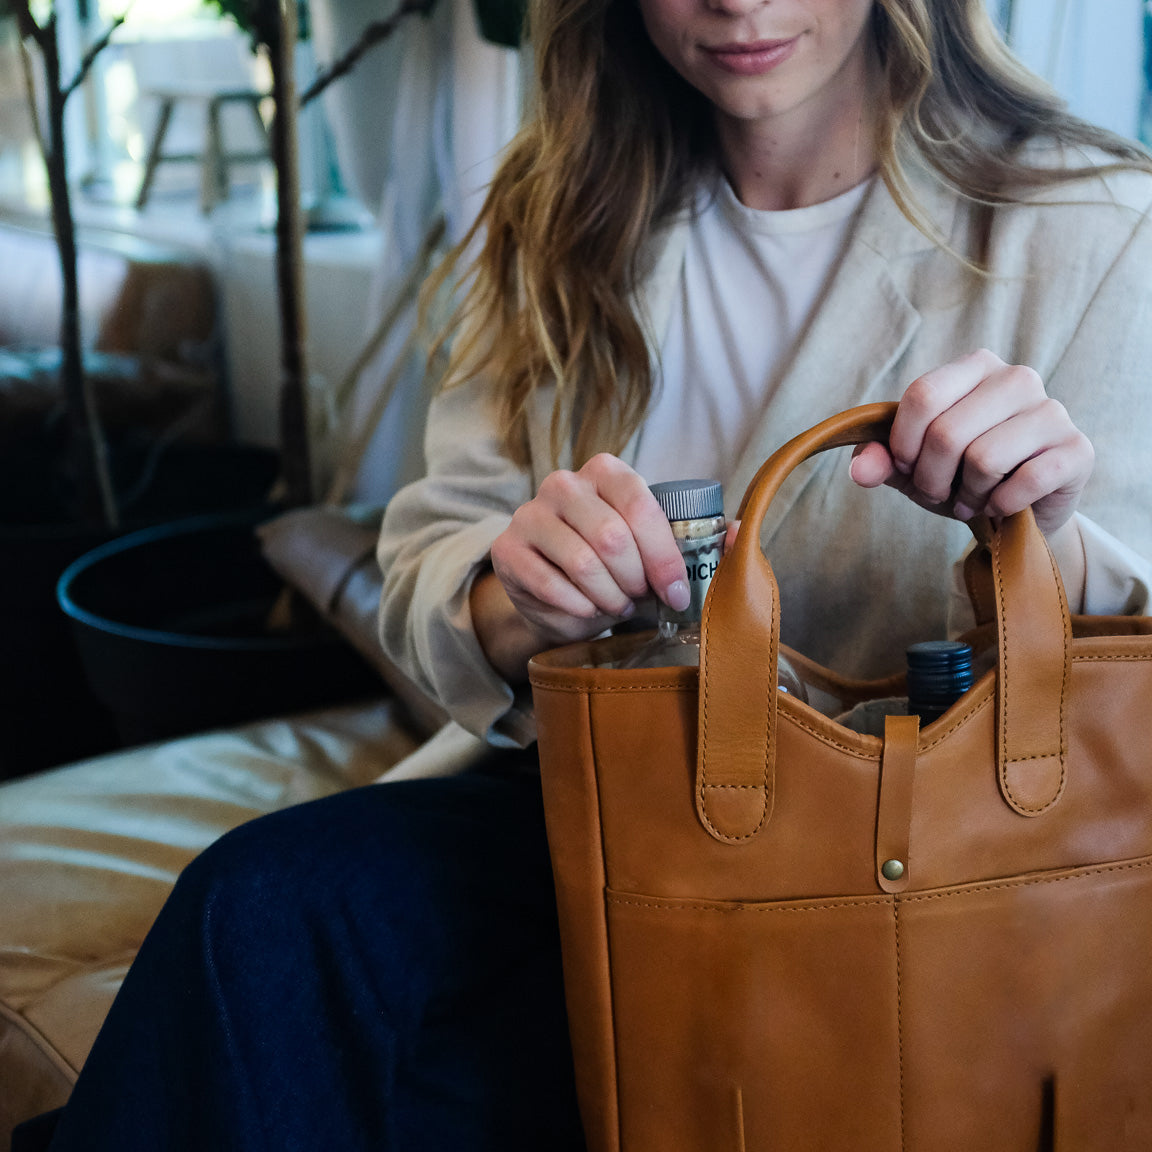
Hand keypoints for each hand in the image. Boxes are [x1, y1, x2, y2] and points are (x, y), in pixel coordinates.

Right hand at [488, 453, 689, 648]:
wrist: (561, 596)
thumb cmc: (616, 567)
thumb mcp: (657, 551)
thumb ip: (702, 541)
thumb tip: (740, 533)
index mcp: (605, 472)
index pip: (640, 505)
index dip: (663, 556)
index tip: (675, 592)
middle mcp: (563, 484)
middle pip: (611, 537)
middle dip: (635, 580)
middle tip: (639, 598)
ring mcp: (530, 514)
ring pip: (583, 563)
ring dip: (608, 597)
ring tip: (615, 604)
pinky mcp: (507, 550)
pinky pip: (550, 585)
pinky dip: (578, 607)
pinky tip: (587, 609)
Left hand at [849, 349, 1094, 536]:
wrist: (1017, 509)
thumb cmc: (959, 476)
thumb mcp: (912, 467)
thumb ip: (880, 460)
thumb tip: (860, 468)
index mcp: (975, 366)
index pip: (922, 395)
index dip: (902, 444)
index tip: (906, 467)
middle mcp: (1017, 378)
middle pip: (947, 433)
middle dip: (930, 479)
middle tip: (938, 493)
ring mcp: (1052, 411)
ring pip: (983, 459)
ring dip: (966, 494)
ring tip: (970, 498)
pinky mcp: (1077, 450)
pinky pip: (1025, 481)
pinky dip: (1000, 505)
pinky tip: (1001, 505)